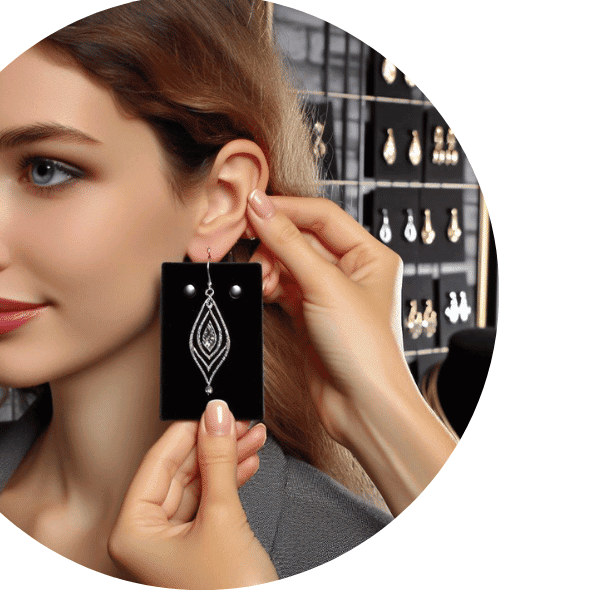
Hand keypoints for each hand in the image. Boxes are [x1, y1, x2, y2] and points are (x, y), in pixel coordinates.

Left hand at [108, 400, 277, 588]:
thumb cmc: (228, 597)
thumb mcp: (224, 517)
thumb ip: (218, 461)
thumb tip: (216, 417)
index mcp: (130, 532)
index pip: (156, 464)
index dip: (186, 432)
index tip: (210, 407)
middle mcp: (143, 539)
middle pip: (177, 473)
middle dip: (212, 444)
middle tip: (237, 418)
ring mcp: (169, 546)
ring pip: (196, 486)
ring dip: (225, 460)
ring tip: (251, 434)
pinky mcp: (195, 550)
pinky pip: (209, 504)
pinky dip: (229, 482)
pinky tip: (247, 461)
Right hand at [245, 190, 411, 447]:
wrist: (362, 407)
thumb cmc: (365, 351)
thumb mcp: (324, 286)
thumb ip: (287, 242)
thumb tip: (259, 206)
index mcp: (370, 255)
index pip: (321, 215)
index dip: (284, 209)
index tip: (249, 208)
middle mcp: (352, 271)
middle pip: (300, 237)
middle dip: (272, 243)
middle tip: (244, 245)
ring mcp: (328, 295)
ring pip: (287, 263)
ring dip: (268, 267)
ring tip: (261, 282)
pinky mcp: (309, 316)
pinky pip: (281, 288)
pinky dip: (267, 287)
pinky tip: (261, 292)